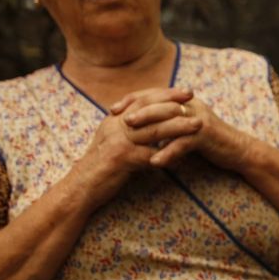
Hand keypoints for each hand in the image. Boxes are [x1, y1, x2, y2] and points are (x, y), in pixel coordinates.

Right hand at [73, 92, 196, 206]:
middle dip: (173, 101)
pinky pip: (151, 156)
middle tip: (193, 97)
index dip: (163, 93)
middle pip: (149, 108)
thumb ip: (130, 132)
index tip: (183, 91)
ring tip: (198, 124)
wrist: (80, 187)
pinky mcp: (122, 159)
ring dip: (179, 126)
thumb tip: (152, 125)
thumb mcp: (112, 143)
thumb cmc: (100, 167)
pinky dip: (169, 157)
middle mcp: (115, 126)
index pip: (142, 99)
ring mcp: (118, 142)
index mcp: (115, 120)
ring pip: (154, 130)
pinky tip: (184, 158)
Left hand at [114, 87, 244, 168]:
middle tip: (120, 118)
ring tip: (130, 135)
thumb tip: (139, 122)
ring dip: (149, 126)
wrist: (236, 150)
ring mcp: (199, 118)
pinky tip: (155, 162)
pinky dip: (168, 152)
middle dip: (138, 109)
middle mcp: (190, 105)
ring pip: (170, 118)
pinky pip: (184, 142)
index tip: (113, 109)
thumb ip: (166, 121)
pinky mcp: (206, 135)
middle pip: (160, 102)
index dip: (133, 99)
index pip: (153, 94)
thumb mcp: (185, 126)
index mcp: (183, 101)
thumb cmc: (208, 140)